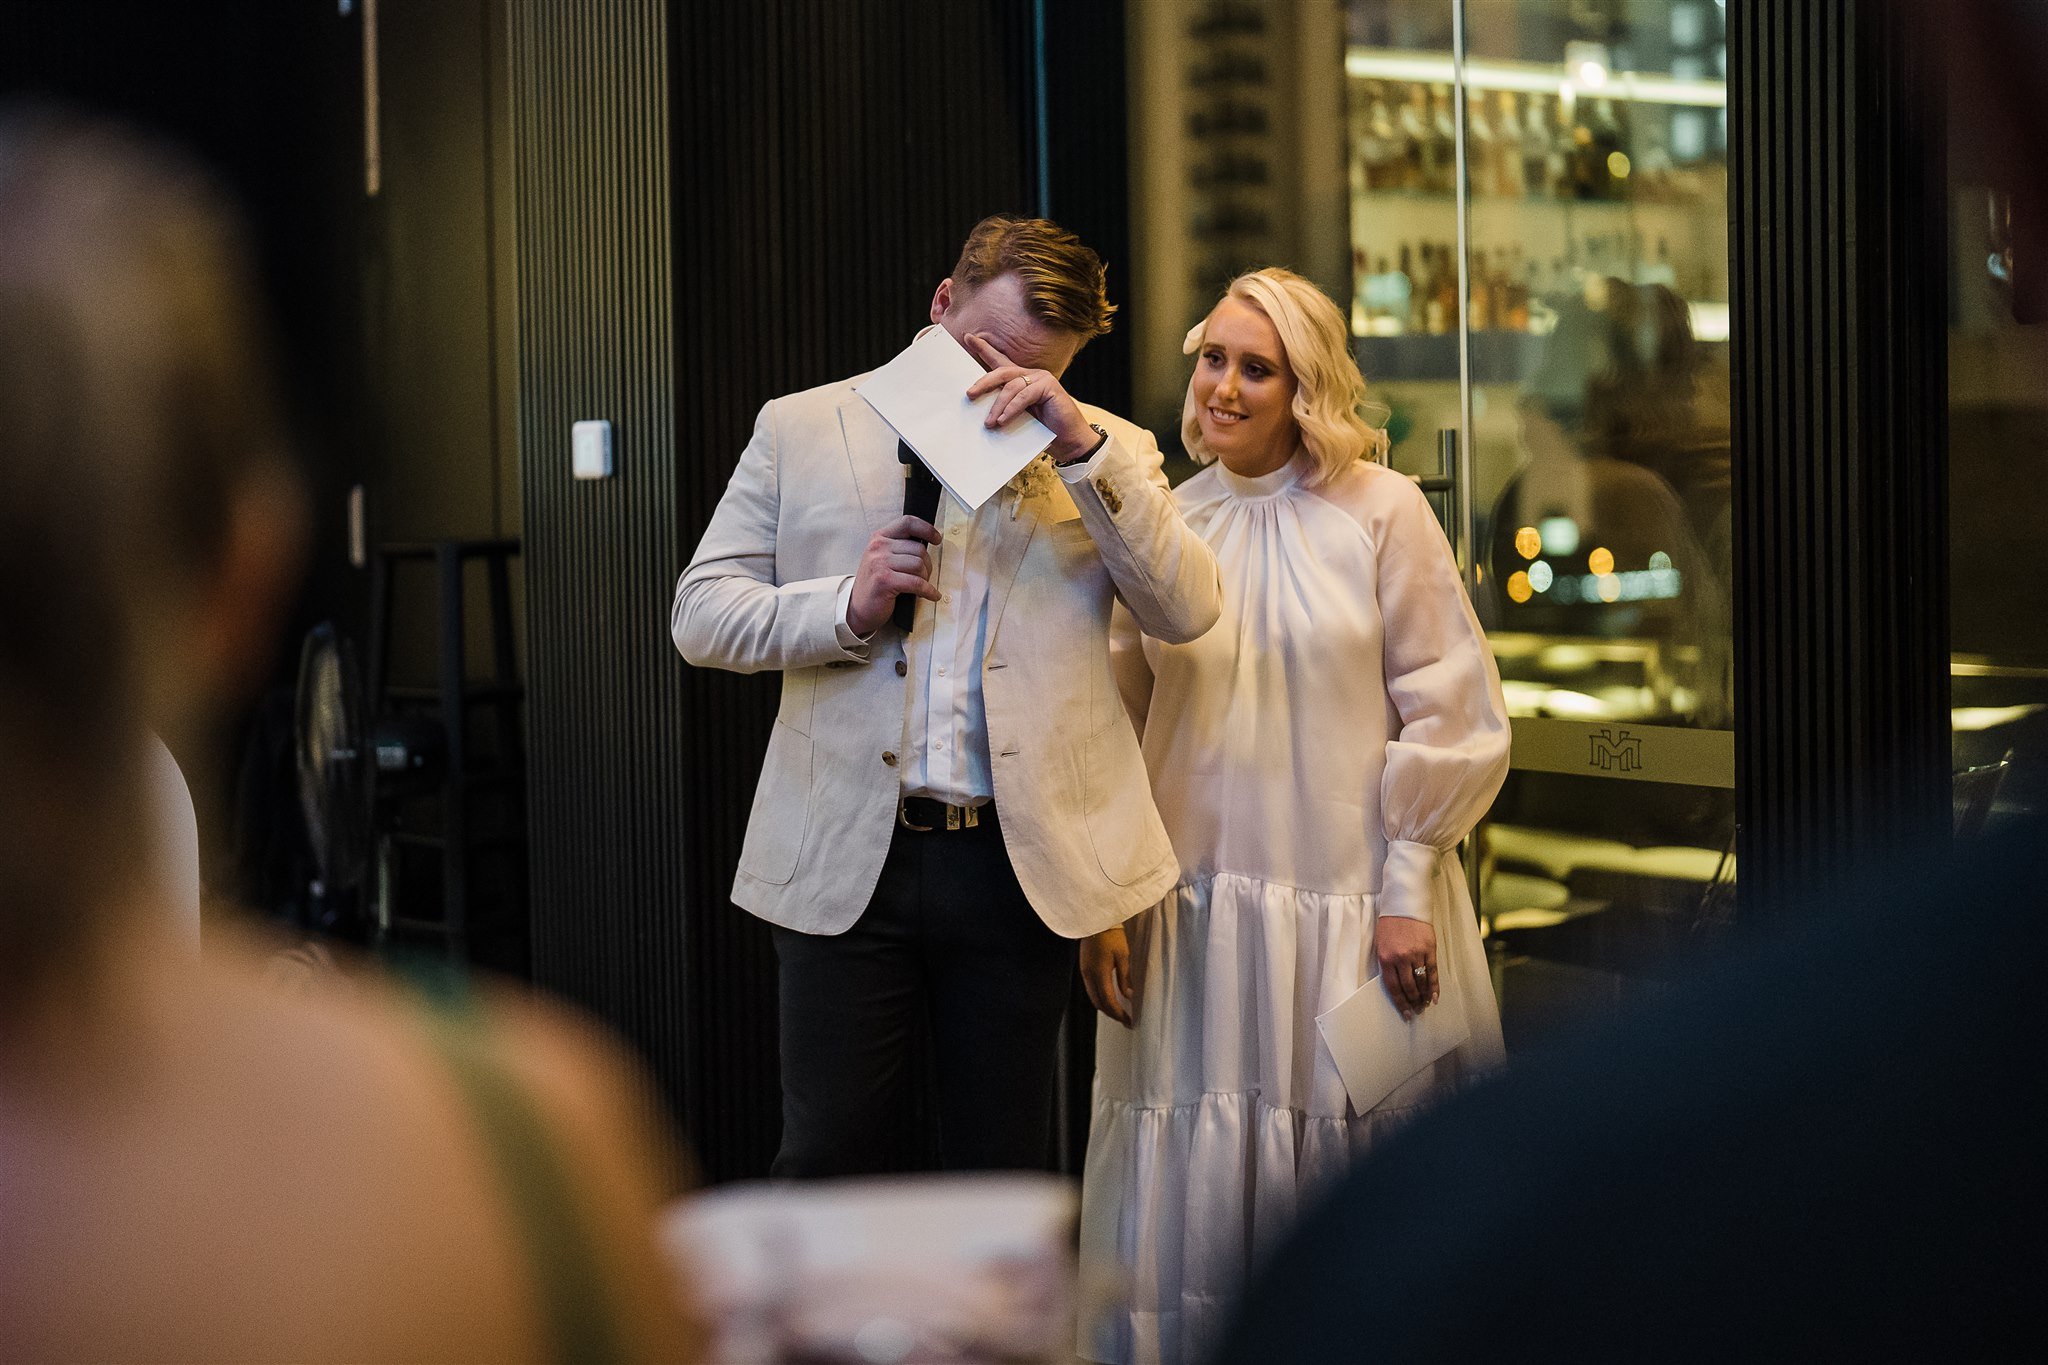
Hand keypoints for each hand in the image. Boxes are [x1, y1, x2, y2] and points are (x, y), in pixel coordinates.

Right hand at [846, 514, 941, 635]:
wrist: (859, 608)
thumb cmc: (876, 584)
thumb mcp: (883, 558)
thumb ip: (900, 548)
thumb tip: (928, 543)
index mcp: (879, 538)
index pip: (907, 522)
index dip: (927, 529)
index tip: (937, 539)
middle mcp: (878, 547)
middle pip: (918, 548)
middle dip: (927, 565)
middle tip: (924, 577)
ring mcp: (879, 563)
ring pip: (919, 565)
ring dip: (926, 578)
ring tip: (922, 587)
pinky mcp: (885, 580)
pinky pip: (917, 583)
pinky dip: (928, 591)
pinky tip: (931, 595)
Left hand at [962, 333, 1096, 462]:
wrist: (1070, 441)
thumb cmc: (1044, 431)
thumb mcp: (1019, 418)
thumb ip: (1005, 409)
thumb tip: (983, 413)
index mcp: (1022, 380)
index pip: (1000, 362)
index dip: (984, 348)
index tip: (967, 338)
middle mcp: (1031, 375)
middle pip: (1002, 372)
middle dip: (983, 382)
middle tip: (970, 394)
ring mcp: (1041, 379)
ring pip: (1011, 386)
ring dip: (997, 406)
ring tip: (990, 423)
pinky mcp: (1049, 387)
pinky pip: (1024, 396)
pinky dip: (1012, 409)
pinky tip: (1004, 421)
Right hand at [1080, 925, 1134, 1026]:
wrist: (1095, 920)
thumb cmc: (1112, 935)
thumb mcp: (1123, 956)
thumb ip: (1125, 977)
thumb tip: (1129, 996)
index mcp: (1099, 973)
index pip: (1108, 1001)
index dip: (1119, 1014)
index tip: (1129, 1021)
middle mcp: (1088, 975)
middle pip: (1098, 1003)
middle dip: (1112, 1014)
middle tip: (1126, 1020)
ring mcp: (1084, 972)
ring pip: (1093, 998)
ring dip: (1105, 1007)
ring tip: (1119, 1011)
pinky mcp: (1084, 968)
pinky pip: (1090, 989)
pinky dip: (1100, 998)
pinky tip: (1109, 997)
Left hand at [1376, 915, 1439, 1019]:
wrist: (1403, 905)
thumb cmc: (1390, 925)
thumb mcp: (1381, 944)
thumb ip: (1387, 964)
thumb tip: (1396, 985)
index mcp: (1385, 958)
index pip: (1393, 987)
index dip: (1400, 1002)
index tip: (1405, 1013)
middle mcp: (1401, 958)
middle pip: (1408, 987)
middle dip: (1413, 1001)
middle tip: (1417, 1011)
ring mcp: (1416, 953)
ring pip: (1421, 981)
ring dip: (1424, 995)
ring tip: (1425, 1005)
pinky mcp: (1429, 948)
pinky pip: (1432, 971)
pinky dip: (1434, 985)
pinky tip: (1435, 995)